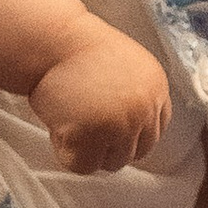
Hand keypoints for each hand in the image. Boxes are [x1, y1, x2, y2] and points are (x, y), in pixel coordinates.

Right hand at [28, 23, 174, 175]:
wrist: (51, 41)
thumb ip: (135, 96)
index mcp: (155, 88)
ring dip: (90, 150)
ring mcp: (120, 126)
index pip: (157, 129)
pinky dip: (67, 153)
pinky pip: (83, 166)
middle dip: (112, 145)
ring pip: (112, 163)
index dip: (133, 134)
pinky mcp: (92, 137)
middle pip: (137, 152)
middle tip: (85, 128)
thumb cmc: (76, 50)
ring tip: (70, 121)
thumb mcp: (124, 66)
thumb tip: (132, 133)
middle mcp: (143, 109)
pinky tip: (59, 126)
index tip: (114, 132)